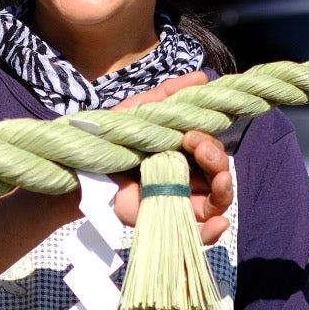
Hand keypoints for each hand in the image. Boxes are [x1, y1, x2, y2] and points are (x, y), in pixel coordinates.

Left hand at [110, 74, 233, 245]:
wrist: (84, 166)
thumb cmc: (112, 138)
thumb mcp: (141, 110)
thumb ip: (170, 95)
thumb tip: (202, 78)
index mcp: (183, 152)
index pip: (213, 150)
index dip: (211, 143)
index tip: (191, 134)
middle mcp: (186, 176)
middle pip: (220, 174)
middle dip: (218, 160)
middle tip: (197, 148)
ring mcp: (178, 200)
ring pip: (217, 200)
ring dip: (224, 187)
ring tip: (217, 179)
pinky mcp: (166, 220)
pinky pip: (198, 232)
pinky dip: (212, 231)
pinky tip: (218, 223)